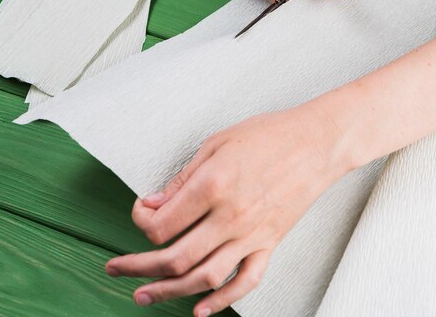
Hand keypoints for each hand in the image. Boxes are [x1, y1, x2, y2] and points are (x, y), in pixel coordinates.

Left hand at [105, 103, 352, 316]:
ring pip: (204, 277)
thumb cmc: (270, 136)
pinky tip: (202, 310)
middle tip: (117, 268)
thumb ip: (183, 178)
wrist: (317, 143)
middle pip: (174, 258)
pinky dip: (223, 300)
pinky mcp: (270, 243)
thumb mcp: (217, 144)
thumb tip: (155, 203)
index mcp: (212, 187)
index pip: (161, 224)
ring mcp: (252, 235)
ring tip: (145, 295)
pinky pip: (246, 281)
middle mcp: (230, 217)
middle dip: (138, 267)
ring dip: (169, 291)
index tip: (141, 212)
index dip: (140, 220)